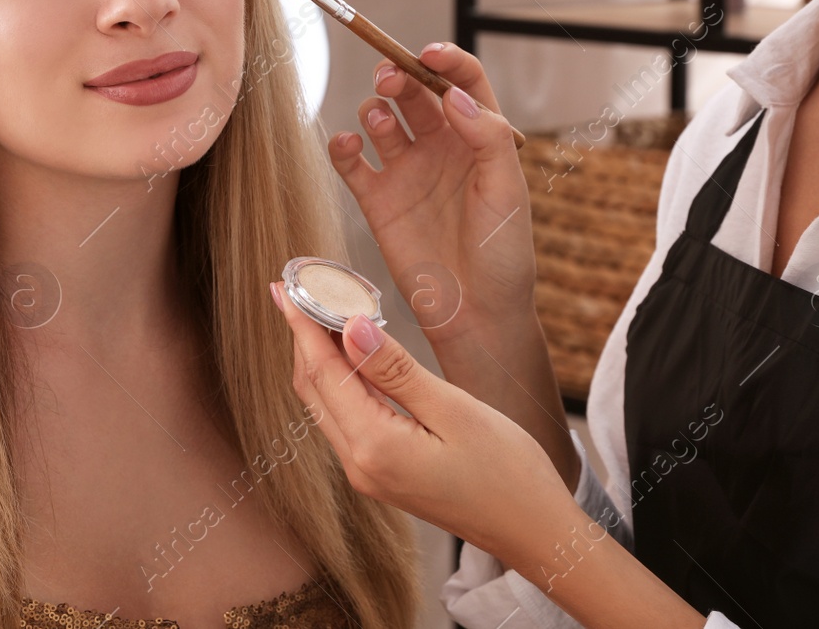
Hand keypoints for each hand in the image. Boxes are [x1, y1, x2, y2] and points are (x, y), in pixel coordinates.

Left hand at [270, 285, 707, 628]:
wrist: (533, 532)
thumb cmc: (508, 473)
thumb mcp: (454, 410)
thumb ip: (396, 371)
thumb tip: (349, 329)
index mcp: (375, 447)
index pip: (323, 373)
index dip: (302, 326)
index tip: (285, 287)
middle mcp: (359, 465)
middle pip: (314, 389)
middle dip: (304, 337)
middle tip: (299, 290)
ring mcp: (367, 474)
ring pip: (325, 404)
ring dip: (320, 359)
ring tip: (320, 312)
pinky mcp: (380, 475)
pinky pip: (344, 420)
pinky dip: (340, 383)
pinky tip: (350, 356)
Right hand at [333, 42, 536, 337]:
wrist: (476, 313)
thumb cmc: (503, 255)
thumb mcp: (508, 191)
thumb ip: (486, 137)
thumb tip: (454, 96)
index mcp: (478, 138)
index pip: (461, 82)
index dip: (445, 59)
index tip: (428, 53)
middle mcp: (440, 147)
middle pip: (413, 90)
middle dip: (398, 74)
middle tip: (390, 78)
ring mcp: (406, 170)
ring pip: (380, 117)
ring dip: (375, 108)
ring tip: (383, 124)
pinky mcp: (377, 199)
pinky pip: (350, 160)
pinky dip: (342, 144)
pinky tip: (348, 145)